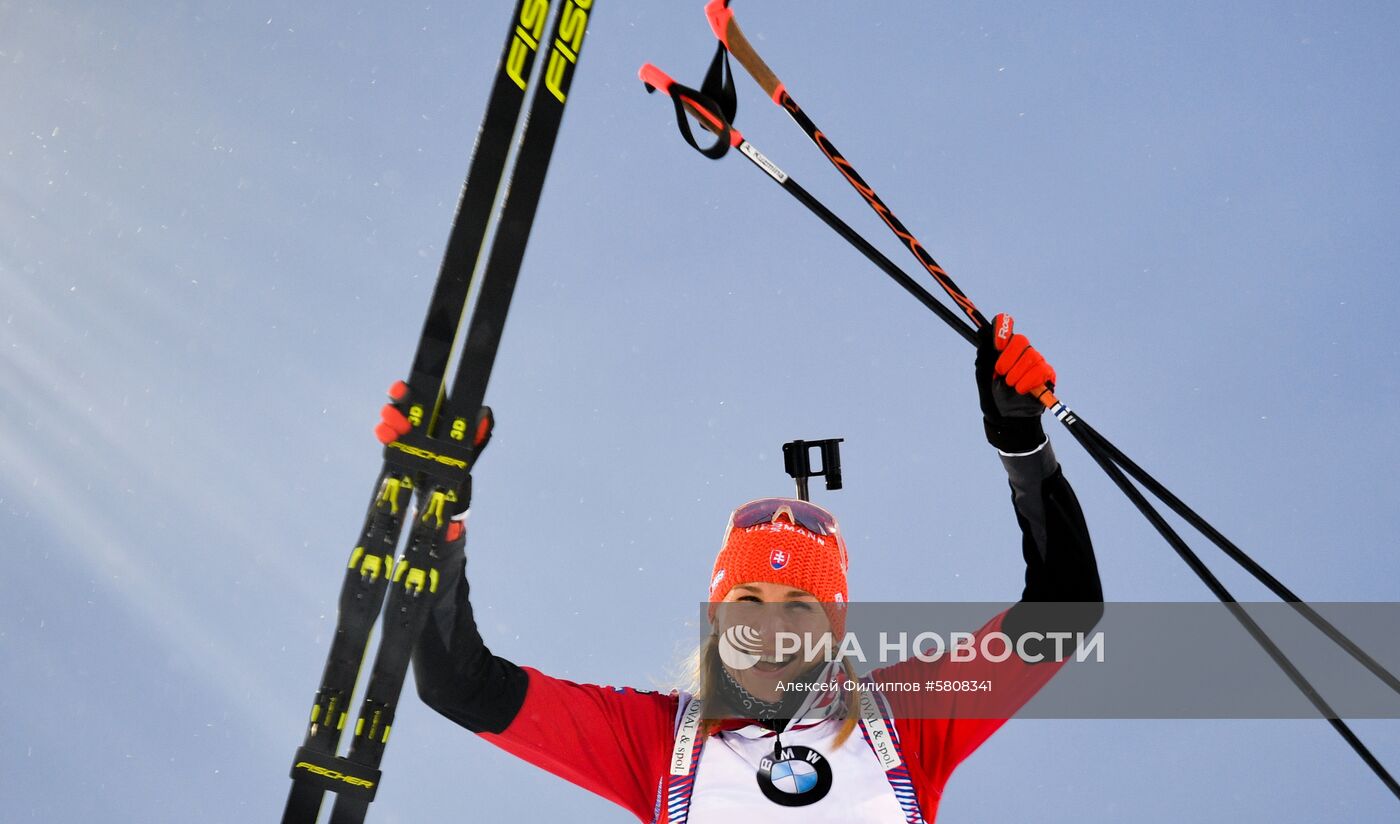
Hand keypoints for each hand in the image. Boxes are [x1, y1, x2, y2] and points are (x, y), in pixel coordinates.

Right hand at [373, 380, 493, 454]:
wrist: (451, 483)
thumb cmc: (462, 456)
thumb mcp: (475, 443)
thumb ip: (481, 430)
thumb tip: (486, 413)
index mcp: (435, 411)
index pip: (420, 394)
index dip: (408, 389)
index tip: (404, 389)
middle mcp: (417, 419)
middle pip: (400, 405)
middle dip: (396, 406)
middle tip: (399, 415)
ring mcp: (405, 433)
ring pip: (390, 420)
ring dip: (389, 421)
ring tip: (394, 430)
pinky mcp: (397, 448)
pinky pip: (386, 438)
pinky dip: (384, 435)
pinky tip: (388, 437)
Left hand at [975, 313, 1055, 451]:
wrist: (1006, 416)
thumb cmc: (993, 393)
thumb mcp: (983, 374)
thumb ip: (984, 354)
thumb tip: (983, 333)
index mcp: (1004, 347)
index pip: (1004, 324)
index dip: (1002, 329)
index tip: (998, 344)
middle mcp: (1021, 350)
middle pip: (1021, 340)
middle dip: (1008, 358)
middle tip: (1001, 373)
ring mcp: (1036, 361)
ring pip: (1031, 356)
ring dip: (1017, 373)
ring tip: (1011, 385)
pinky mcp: (1047, 373)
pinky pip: (1041, 371)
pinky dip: (1028, 381)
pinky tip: (1021, 389)